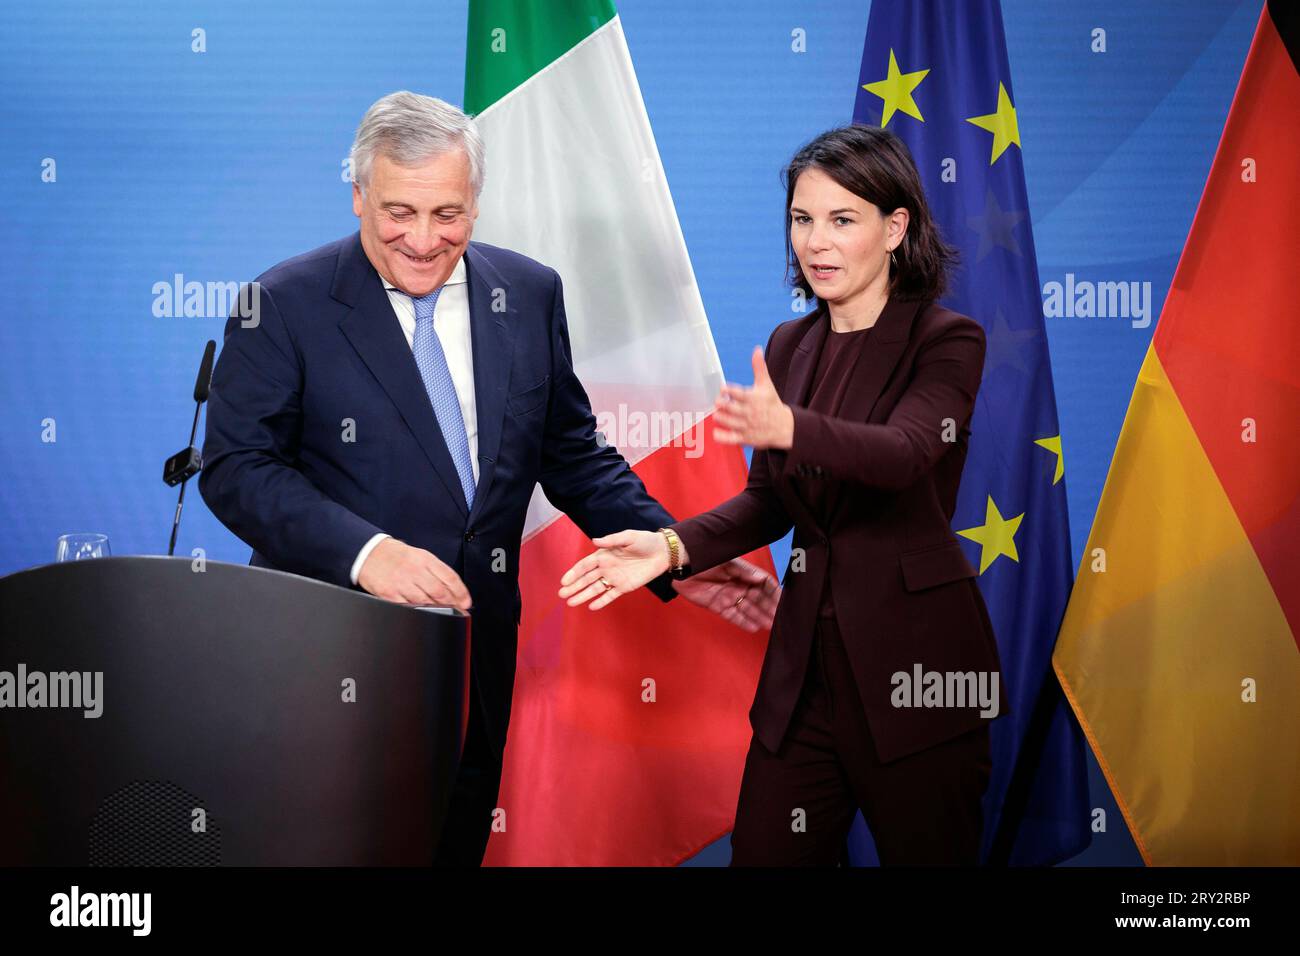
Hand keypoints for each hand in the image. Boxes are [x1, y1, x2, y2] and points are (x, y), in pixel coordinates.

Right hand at [357, 538, 471, 609]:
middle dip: (452, 604)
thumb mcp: (420, 556)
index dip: (461, 593)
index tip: (466, 602)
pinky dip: (417, 613)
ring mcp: (401, 583)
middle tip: (458, 611)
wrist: (370, 553)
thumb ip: (436, 571)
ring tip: (443, 614)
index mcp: (425, 559)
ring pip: (425, 602)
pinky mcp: (389, 594)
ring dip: (437, 611)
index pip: (450, 577)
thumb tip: (454, 589)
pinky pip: (407, 607)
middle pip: (440, 592)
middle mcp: (414, 570)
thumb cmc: (397, 556)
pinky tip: (423, 614)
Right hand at [558, 529, 668, 609]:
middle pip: (586, 579)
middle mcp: (606, 567)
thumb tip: (594, 541)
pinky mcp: (624, 587)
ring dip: (583, 595)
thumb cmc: (645, 540)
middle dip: (574, 587)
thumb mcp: (628, 537)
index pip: (585, 565)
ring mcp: (614, 578)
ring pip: (595, 589)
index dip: (574, 573)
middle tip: (562, 594)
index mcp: (604, 554)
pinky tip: (591, 607)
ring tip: (570, 603)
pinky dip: (601, 601)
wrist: (662, 552)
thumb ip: (611, 540)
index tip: (564, 581)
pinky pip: (610, 595)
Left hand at [672, 557, 780, 632]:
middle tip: (779, 618)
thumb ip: (745, 572)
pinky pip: (733, 615)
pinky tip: (754, 627)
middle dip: (769, 608)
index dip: (774, 593)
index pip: (764, 584)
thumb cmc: (704, 558)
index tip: (784, 602)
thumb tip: (762, 578)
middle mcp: (738, 585)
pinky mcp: (717, 605)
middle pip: (758, 599)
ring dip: (759, 617)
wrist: (680, 565)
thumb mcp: (727, 562)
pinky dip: (743, 621)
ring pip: (748, 609)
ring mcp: (728, 596)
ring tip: (770, 626)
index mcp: (743, 572)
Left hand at [714, 346, 794, 449]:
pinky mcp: (745, 438)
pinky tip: (716, 432)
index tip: (723, 389)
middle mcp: (750, 412)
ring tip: (717, 413)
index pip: (739, 394)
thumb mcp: (767, 385)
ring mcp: (747, 426)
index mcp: (754, 398)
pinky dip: (722, 437)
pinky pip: (730, 439)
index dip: (729, 391)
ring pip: (729, 422)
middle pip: (732, 408)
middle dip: (722, 404)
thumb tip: (756, 349)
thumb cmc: (771, 403)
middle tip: (718, 402)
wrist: (784, 427)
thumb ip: (759, 368)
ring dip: (720, 418)